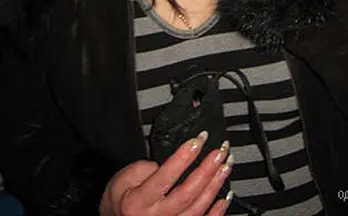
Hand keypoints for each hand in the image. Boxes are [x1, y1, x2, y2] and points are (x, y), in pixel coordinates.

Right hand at [99, 132, 232, 214]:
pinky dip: (217, 212)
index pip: (166, 177)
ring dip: (215, 186)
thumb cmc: (121, 198)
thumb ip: (146, 169)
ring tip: (226, 166)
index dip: (184, 158)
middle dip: (206, 170)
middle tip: (219, 152)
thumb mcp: (123, 178)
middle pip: (187, 193)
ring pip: (197, 209)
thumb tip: (171, 163)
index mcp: (139, 201)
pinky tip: (225, 197)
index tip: (198, 141)